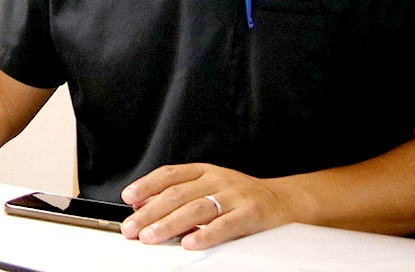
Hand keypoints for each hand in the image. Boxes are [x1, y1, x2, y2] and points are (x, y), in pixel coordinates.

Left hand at [119, 163, 301, 249]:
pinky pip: (225, 225)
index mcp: (205, 171)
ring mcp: (234, 196)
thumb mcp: (210, 188)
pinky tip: (189, 243)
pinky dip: (205, 235)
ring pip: (196, 209)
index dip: (147, 185)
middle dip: (150, 212)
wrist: (285, 201)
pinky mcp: (250, 214)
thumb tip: (145, 206)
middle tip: (132, 228)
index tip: (129, 198)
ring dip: (169, 224)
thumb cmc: (241, 197)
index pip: (170, 174)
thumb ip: (182, 195)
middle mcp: (217, 180)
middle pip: (177, 194)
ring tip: (151, 237)